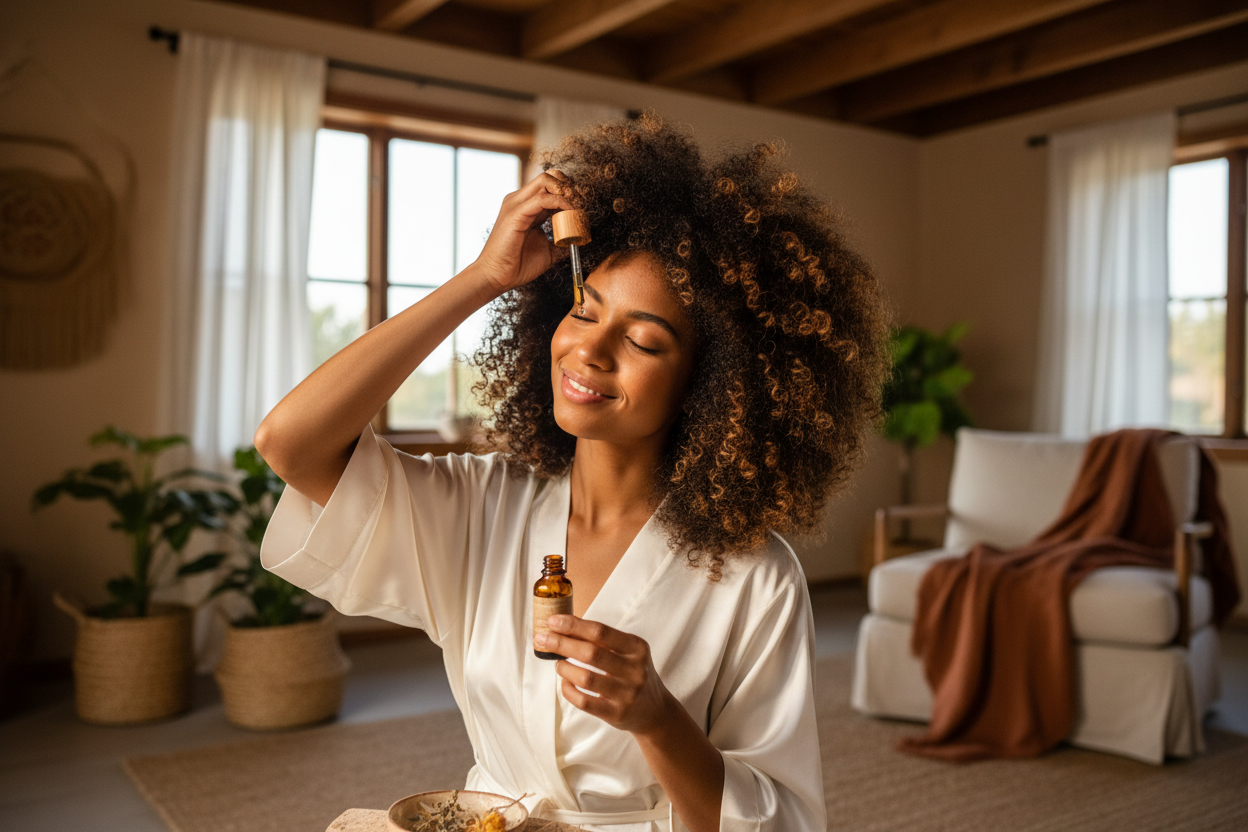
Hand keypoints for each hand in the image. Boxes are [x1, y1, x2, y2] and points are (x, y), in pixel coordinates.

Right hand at [471, 170, 573, 296]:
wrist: (497, 277)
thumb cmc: (518, 265)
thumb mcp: (548, 251)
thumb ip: (562, 242)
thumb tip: (579, 240)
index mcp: (527, 206)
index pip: (552, 185)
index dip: (572, 193)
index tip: (586, 208)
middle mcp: (521, 200)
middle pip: (551, 176)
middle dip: (571, 187)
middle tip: (583, 206)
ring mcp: (516, 203)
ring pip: (547, 180)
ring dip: (568, 192)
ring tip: (578, 210)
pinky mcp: (515, 212)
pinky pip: (543, 198)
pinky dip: (561, 203)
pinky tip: (570, 215)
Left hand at [537, 615, 673, 736]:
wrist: (655, 711)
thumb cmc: (634, 675)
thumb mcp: (629, 653)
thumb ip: (602, 641)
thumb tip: (565, 626)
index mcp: (637, 648)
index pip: (600, 632)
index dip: (574, 625)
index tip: (553, 621)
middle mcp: (635, 670)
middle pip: (591, 653)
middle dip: (562, 644)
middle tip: (542, 639)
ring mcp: (626, 694)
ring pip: (586, 678)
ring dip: (564, 668)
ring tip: (558, 664)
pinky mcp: (616, 713)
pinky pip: (584, 701)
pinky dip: (569, 690)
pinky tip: (565, 683)